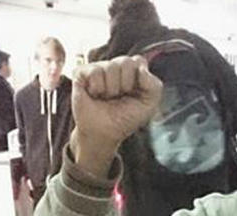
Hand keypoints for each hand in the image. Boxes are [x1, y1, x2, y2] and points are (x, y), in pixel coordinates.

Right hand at [71, 56, 162, 176]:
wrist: (103, 132)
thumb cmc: (125, 119)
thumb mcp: (148, 105)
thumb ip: (154, 86)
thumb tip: (141, 68)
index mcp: (133, 72)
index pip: (138, 61)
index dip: (139, 79)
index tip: (134, 94)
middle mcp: (115, 67)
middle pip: (126, 61)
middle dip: (125, 84)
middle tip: (119, 97)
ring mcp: (98, 68)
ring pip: (111, 66)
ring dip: (111, 89)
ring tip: (106, 98)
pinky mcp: (82, 72)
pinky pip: (95, 71)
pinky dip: (97, 88)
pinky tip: (95, 95)